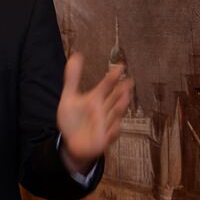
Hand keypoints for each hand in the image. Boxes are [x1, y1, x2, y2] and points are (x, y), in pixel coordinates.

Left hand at [56, 53, 132, 173]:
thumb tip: (76, 55)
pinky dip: (113, 131)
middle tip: (129, 81)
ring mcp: (105, 125)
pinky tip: (115, 126)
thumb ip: (72, 78)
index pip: (106, 85)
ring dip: (120, 107)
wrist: (71, 144)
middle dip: (122, 91)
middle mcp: (103, 110)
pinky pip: (110, 135)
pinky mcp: (103, 139)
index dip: (112, 76)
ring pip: (114, 115)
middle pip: (114, 99)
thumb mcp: (70, 97)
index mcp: (95, 99)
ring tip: (125, 97)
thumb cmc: (73, 120)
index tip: (121, 66)